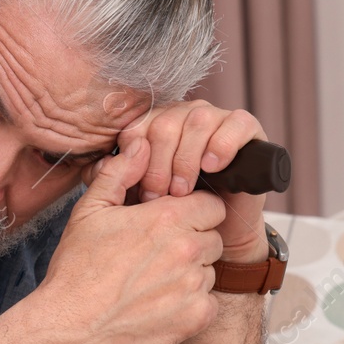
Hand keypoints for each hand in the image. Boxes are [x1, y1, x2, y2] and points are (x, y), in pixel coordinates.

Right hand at [42, 138, 225, 343]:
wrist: (71, 326)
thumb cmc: (77, 269)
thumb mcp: (90, 211)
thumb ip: (120, 174)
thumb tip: (140, 145)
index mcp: (167, 219)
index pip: (212, 205)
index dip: (193, 212)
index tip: (172, 224)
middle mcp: (187, 250)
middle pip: (213, 238)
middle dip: (192, 242)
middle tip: (158, 255)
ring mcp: (194, 286)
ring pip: (209, 271)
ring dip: (190, 274)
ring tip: (153, 282)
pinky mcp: (195, 317)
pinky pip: (208, 304)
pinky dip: (190, 305)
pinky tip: (160, 305)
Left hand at [103, 100, 269, 260]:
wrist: (218, 229)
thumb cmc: (175, 211)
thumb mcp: (139, 197)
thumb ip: (113, 179)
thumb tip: (98, 164)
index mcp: (155, 124)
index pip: (138, 126)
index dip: (136, 160)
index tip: (140, 193)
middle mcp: (183, 114)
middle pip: (165, 123)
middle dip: (160, 165)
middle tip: (161, 197)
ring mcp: (215, 117)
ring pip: (197, 120)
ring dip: (187, 160)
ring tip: (184, 191)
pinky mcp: (245, 127)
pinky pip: (235, 123)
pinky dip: (222, 145)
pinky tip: (213, 167)